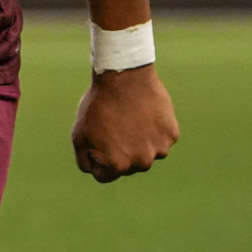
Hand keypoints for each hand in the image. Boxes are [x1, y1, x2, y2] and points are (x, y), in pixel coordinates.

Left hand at [72, 65, 177, 182]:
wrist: (123, 75)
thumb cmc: (98, 105)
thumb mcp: (79, 135)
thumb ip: (85, 161)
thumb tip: (97, 172)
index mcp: (118, 166)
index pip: (106, 175)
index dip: (98, 157)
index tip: (99, 139)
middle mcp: (141, 162)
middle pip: (128, 165)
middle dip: (121, 150)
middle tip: (116, 125)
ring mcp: (159, 149)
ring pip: (147, 152)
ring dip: (140, 141)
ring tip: (131, 118)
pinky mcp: (171, 135)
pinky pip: (161, 139)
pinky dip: (154, 130)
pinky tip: (145, 114)